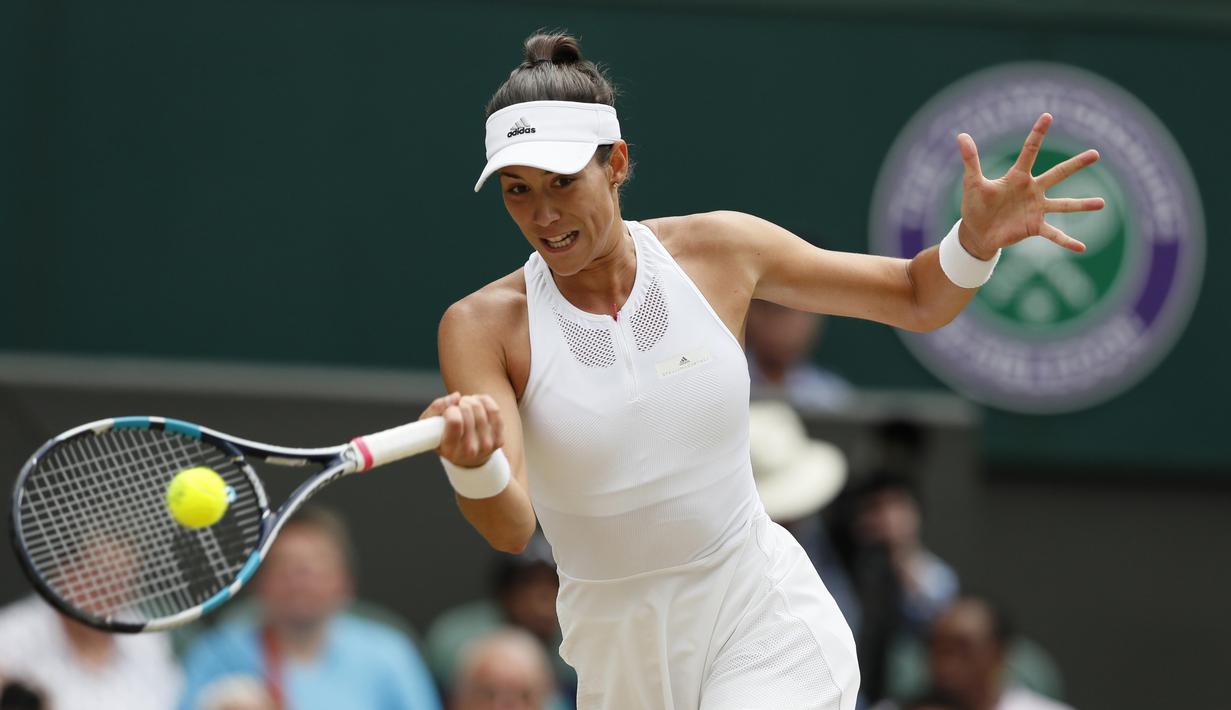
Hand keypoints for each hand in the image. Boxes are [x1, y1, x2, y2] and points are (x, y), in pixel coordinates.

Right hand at [420, 392, 503, 467]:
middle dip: (460, 403)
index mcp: (450, 449)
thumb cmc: (444, 439)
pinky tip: (477, 403)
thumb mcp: (430, 428)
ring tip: (465, 404)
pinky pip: (494, 410)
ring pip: (480, 408)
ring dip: (471, 400)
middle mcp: (470, 450)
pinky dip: (484, 401)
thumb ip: (435, 409)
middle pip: (468, 411)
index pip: (455, 421)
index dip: (451, 409)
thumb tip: (456, 397)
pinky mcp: (498, 440)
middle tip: (457, 406)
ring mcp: (486, 446)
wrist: (467, 460)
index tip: (449, 411)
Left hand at [956, 113, 1104, 259]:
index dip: (1037, 134)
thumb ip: (971, 159)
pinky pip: (1054, 234)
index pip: (1030, 151)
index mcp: (1017, 177)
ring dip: (1082, 205)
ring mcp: (1036, 209)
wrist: (976, 232)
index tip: (1047, 116)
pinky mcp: (1034, 227)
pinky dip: (1066, 241)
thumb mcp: (972, 183)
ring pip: (1063, 205)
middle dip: (1076, 164)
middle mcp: (1032, 190)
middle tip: (1096, 154)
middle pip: (1058, 174)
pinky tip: (1081, 248)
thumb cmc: (975, 205)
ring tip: (1102, 203)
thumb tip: (961, 135)